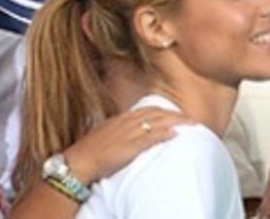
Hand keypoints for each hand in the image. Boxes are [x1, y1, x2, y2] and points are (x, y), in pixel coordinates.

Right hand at [63, 107, 186, 183]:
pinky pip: (150, 138)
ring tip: (190, 124)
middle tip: (191, 118)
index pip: (148, 110)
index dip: (164, 111)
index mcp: (121, 118)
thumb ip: (118, 130)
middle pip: (156, 113)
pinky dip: (164, 134)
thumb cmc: (90, 150)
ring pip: (157, 122)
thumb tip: (127, 132)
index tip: (176, 114)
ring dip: (176, 121)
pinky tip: (175, 134)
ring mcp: (128, 133)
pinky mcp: (129, 146)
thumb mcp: (105, 134)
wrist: (79, 160)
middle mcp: (126, 122)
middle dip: (175, 114)